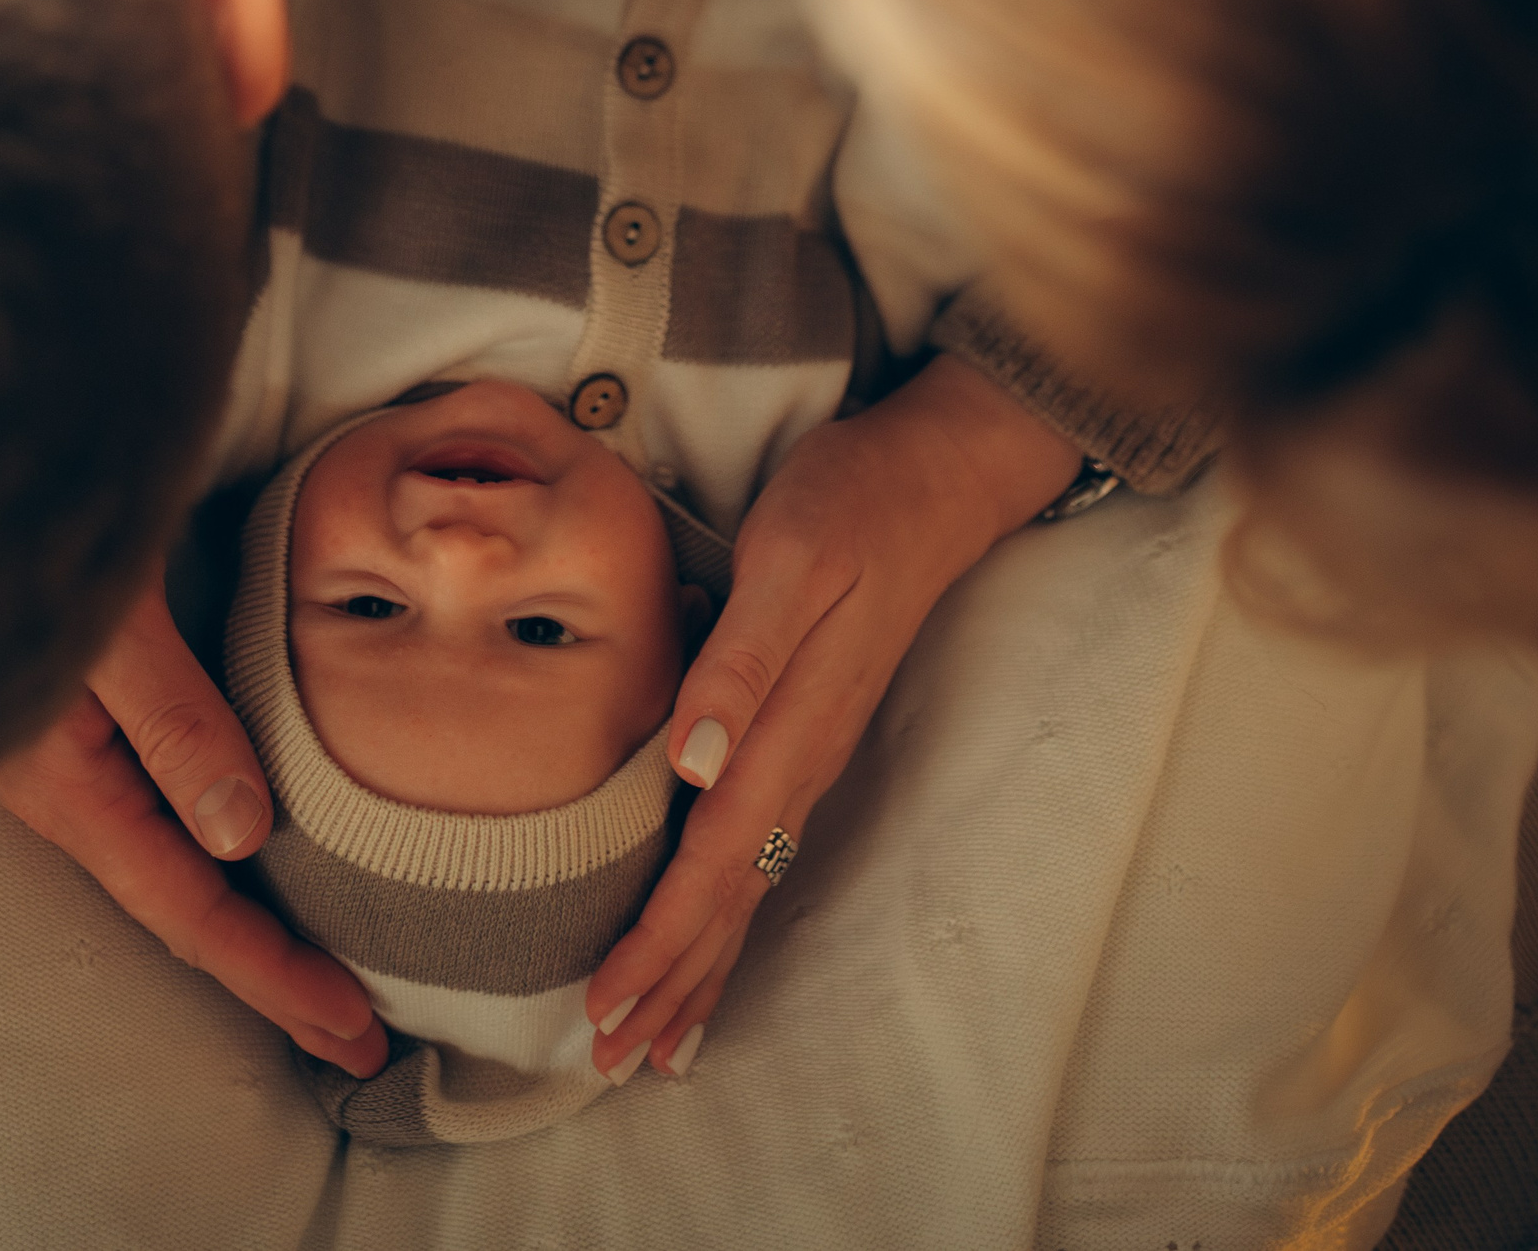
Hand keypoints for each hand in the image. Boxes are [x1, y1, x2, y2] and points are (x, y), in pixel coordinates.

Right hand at [0, 578, 387, 1076]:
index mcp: (68, 786)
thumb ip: (173, 720)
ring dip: (243, 919)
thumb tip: (242, 834)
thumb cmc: (18, 533)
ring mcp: (58, 755)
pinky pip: (152, 809)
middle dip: (269, 974)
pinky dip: (212, 847)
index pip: (188, 911)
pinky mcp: (67, 714)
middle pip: (181, 906)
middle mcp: (60, 789)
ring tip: (320, 965)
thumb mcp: (110, 626)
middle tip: (356, 1041)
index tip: (351, 1029)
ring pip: (165, 863)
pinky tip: (241, 847)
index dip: (272, 974)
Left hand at [586, 355, 1080, 1079]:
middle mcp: (803, 763)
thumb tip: (691, 765)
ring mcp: (811, 758)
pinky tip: (713, 945)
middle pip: (731, 903)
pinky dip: (730, 918)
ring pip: (749, 891)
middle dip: (670, 985)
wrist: (932, 476)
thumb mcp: (789, 560)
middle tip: (607, 1061)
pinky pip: (764, 853)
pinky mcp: (808, 740)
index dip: (658, 943)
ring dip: (700, 970)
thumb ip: (739, 664)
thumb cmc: (849, 505)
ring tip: (654, 1045)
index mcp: (790, 732)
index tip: (604, 1006)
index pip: (713, 864)